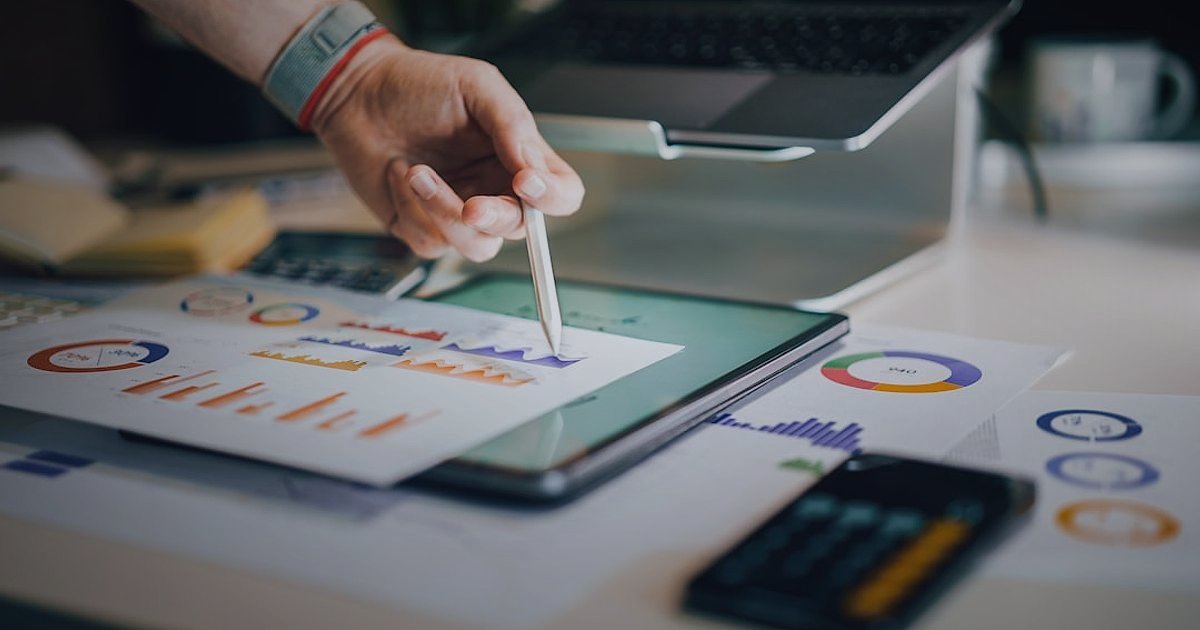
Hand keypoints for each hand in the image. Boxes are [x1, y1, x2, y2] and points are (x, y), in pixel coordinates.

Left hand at [309, 35, 583, 260]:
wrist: (357, 93)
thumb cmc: (419, 84)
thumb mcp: (476, 86)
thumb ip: (513, 125)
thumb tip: (534, 171)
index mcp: (519, 158)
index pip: (561, 194)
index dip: (553, 198)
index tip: (527, 182)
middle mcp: (495, 189)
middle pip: (521, 229)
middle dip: (494, 217)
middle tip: (472, 205)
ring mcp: (459, 212)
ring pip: (477, 246)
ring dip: (446, 213)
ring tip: (417, 172)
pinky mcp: (421, 226)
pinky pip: (431, 243)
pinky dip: (412, 210)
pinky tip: (399, 176)